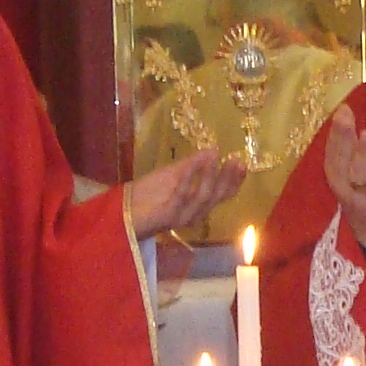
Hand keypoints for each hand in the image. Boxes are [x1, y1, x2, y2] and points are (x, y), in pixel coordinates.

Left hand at [123, 146, 246, 240]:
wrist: (123, 210)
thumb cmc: (149, 193)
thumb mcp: (173, 174)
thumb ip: (193, 165)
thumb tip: (214, 150)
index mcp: (198, 205)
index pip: (222, 194)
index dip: (234, 180)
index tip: (242, 163)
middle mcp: (194, 213)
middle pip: (216, 197)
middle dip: (227, 179)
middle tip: (236, 161)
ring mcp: (181, 216)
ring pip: (202, 199)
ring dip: (209, 177)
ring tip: (215, 157)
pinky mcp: (167, 216)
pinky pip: (180, 197)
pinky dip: (187, 180)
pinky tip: (191, 165)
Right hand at [320, 107, 365, 255]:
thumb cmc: (362, 194)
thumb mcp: (353, 170)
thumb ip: (350, 146)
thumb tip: (346, 114)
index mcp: (335, 176)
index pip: (332, 151)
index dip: (335, 132)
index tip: (342, 110)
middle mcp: (342, 186)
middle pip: (340, 160)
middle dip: (342, 138)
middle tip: (345, 116)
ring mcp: (358, 196)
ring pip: (358, 173)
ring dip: (362, 154)